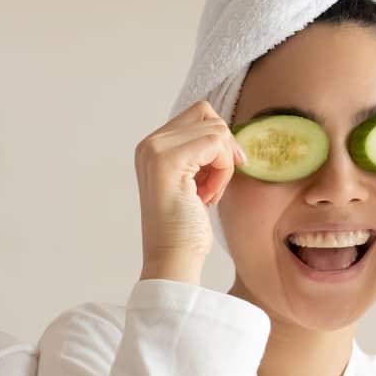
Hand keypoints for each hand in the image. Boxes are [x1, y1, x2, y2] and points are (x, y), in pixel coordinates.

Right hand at [133, 100, 244, 283]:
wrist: (172, 261)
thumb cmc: (186, 229)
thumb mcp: (193, 182)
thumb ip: (199, 153)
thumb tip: (227, 131)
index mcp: (151, 148)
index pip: (198, 116)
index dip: (218, 143)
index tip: (215, 178)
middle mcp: (148, 144)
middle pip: (207, 114)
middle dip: (223, 148)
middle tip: (213, 185)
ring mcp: (155, 150)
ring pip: (215, 128)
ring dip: (224, 163)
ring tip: (208, 194)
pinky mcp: (168, 160)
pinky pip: (216, 144)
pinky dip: (223, 170)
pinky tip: (208, 196)